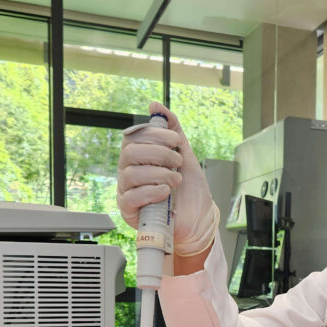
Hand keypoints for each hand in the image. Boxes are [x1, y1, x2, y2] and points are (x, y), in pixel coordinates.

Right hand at [116, 102, 218, 256]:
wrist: (198, 220)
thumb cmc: (189, 190)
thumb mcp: (184, 154)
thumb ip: (172, 129)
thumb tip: (155, 105)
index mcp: (139, 157)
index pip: (134, 137)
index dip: (154, 135)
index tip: (175, 141)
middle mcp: (129, 172)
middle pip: (130, 153)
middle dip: (158, 153)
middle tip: (177, 162)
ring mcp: (127, 191)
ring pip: (131, 174)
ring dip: (159, 174)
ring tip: (176, 181)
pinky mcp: (129, 210)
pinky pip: (131, 197)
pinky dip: (151, 191)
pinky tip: (165, 192)